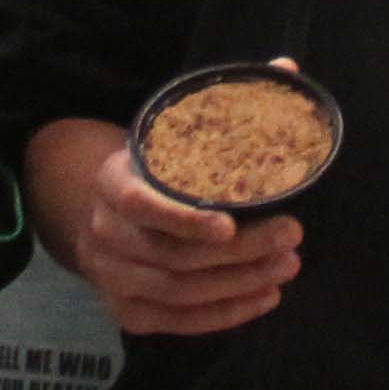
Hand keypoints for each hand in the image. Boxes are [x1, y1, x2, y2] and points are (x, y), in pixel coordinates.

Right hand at [24, 114, 300, 335]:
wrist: (97, 212)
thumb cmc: (154, 169)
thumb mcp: (176, 132)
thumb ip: (228, 104)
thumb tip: (287, 68)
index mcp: (112, 182)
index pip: (142, 205)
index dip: (184, 218)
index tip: (230, 223)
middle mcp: (105, 233)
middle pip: (173, 255)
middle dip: (238, 252)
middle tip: (291, 236)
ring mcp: (112, 277)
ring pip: (180, 291)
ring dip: (239, 283)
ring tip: (287, 266)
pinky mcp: (127, 311)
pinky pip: (178, 322)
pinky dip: (225, 314)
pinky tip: (264, 297)